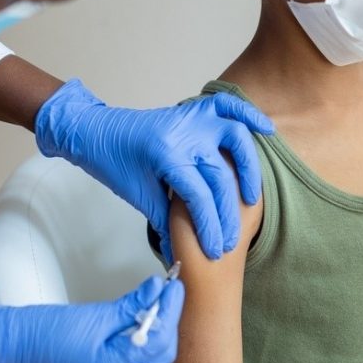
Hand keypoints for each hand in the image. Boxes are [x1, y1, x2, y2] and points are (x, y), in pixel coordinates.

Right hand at [0, 275, 184, 362]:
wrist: (11, 346)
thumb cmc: (42, 331)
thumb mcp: (94, 313)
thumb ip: (130, 305)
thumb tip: (156, 289)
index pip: (158, 342)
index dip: (170, 311)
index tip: (174, 287)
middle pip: (160, 358)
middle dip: (168, 324)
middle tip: (167, 293)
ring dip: (158, 338)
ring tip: (154, 308)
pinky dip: (143, 350)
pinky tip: (140, 327)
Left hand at [34, 79, 273, 259]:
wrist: (95, 131)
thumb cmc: (113, 163)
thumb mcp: (138, 194)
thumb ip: (165, 221)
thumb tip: (181, 257)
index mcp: (165, 156)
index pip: (199, 197)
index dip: (209, 228)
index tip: (213, 251)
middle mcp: (183, 134)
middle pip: (221, 177)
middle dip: (228, 214)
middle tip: (230, 241)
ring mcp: (191, 118)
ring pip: (235, 139)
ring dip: (249, 169)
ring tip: (251, 198)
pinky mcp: (193, 110)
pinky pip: (227, 106)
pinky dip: (248, 114)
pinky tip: (266, 129)